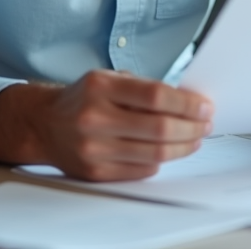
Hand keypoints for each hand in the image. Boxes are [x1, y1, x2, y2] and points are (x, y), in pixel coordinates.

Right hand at [0, 69, 212, 180]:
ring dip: (183, 147)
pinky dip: (161, 161)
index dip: (186, 104)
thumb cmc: (84, 98)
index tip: (205, 107)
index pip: (155, 96)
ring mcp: (93, 148)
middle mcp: (94, 118)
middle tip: (206, 124)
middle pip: (159, 128)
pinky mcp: (95, 171)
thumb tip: (189, 101)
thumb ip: (144, 88)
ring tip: (195, 139)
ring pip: (154, 154)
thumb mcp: (108, 79)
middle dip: (191, 127)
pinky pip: (141, 170)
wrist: (44, 124)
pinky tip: (170, 151)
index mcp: (100, 87)